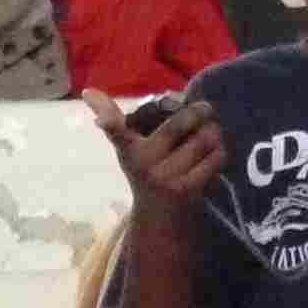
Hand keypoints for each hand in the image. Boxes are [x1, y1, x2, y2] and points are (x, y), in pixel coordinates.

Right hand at [87, 90, 223, 207]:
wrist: (158, 216)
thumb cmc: (145, 170)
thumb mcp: (128, 147)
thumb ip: (114, 119)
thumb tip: (88, 91)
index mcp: (129, 148)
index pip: (116, 132)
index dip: (108, 123)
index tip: (101, 120)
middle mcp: (144, 162)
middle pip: (178, 125)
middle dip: (198, 112)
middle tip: (205, 109)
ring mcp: (167, 177)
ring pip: (203, 139)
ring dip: (213, 131)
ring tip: (211, 131)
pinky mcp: (188, 189)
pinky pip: (214, 158)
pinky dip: (219, 151)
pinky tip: (213, 153)